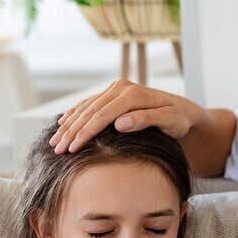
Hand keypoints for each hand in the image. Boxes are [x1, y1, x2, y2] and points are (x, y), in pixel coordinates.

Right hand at [50, 79, 204, 153]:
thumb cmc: (178, 119)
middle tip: (56, 149)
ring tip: (54, 141)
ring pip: (85, 107)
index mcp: (132, 94)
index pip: (102, 115)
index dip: (85, 133)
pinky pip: (89, 104)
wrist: (182, 110)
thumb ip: (146, 119)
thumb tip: (120, 123)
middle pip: (89, 111)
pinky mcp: (113, 94)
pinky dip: (74, 114)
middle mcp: (121, 88)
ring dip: (68, 125)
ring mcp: (115, 89)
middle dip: (71, 131)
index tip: (72, 149)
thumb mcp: (169, 121)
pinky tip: (62, 123)